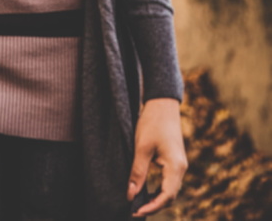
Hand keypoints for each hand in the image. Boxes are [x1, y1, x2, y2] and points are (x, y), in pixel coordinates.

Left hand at [127, 98, 187, 215]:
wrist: (163, 103)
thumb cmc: (152, 122)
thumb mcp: (142, 147)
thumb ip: (137, 172)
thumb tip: (131, 195)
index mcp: (176, 166)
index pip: (167, 196)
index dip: (152, 206)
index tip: (136, 211)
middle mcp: (181, 168)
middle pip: (170, 196)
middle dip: (154, 205)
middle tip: (135, 210)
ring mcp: (179, 164)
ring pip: (170, 189)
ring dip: (156, 198)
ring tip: (138, 203)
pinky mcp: (175, 160)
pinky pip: (168, 181)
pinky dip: (158, 189)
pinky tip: (146, 190)